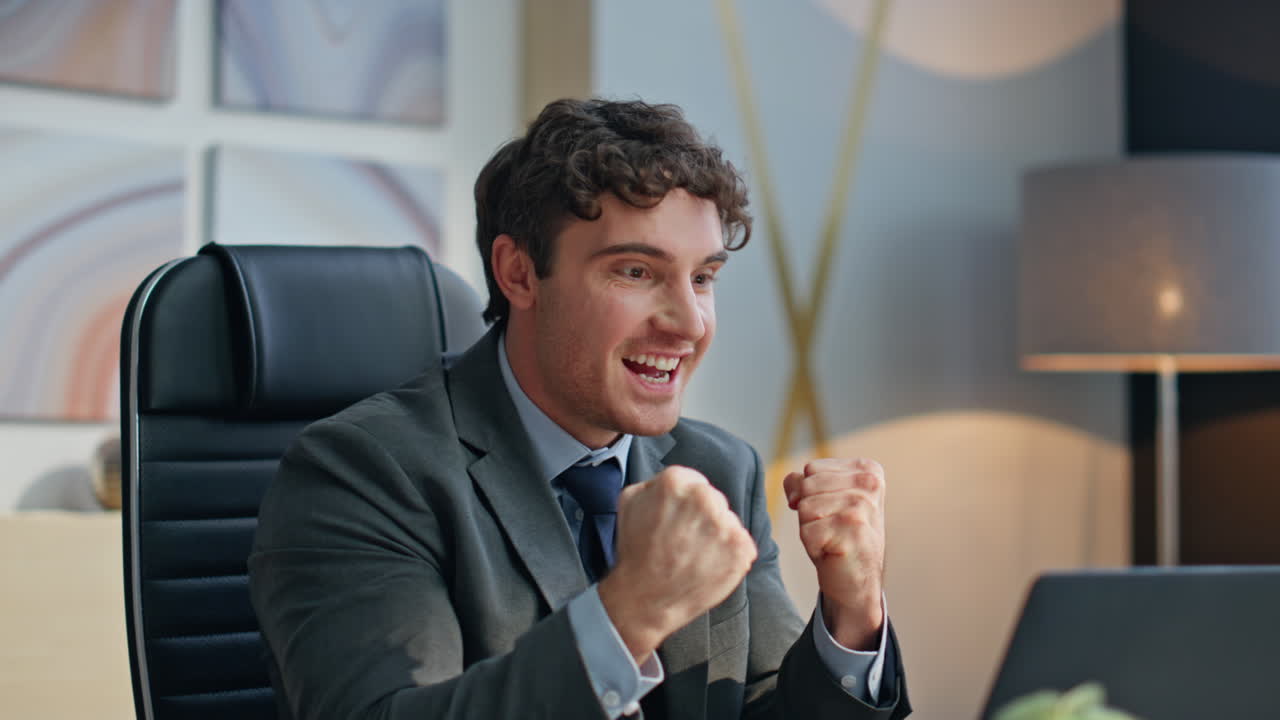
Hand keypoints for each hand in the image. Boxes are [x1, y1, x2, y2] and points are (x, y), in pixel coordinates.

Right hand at [598, 466, 756, 661]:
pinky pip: (743, 545)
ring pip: (728, 522)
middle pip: (714, 500)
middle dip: (702, 518)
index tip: (677, 521)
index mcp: (676, 481)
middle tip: (684, 541)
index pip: (694, 482)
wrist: (644, 599)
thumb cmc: (635, 553)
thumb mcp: (630, 502)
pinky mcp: (741, 549)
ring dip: (716, 537)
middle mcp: (704, 498)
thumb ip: (654, 483)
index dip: (684, 505)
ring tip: (694, 556)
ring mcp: (725, 524)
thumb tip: (673, 482)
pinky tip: (709, 566)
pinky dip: (730, 556)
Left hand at [784, 458, 885, 649]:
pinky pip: (806, 531)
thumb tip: (794, 494)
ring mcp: (862, 507)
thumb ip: (804, 481)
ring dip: (811, 528)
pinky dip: (813, 546)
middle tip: (832, 527)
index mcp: (867, 469)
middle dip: (809, 510)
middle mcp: (869, 484)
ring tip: (832, 538)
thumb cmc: (840, 534)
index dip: (811, 493)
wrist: (858, 580)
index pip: (811, 469)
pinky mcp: (851, 531)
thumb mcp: (826, 497)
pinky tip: (833, 551)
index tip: (833, 510)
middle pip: (806, 486)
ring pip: (805, 508)